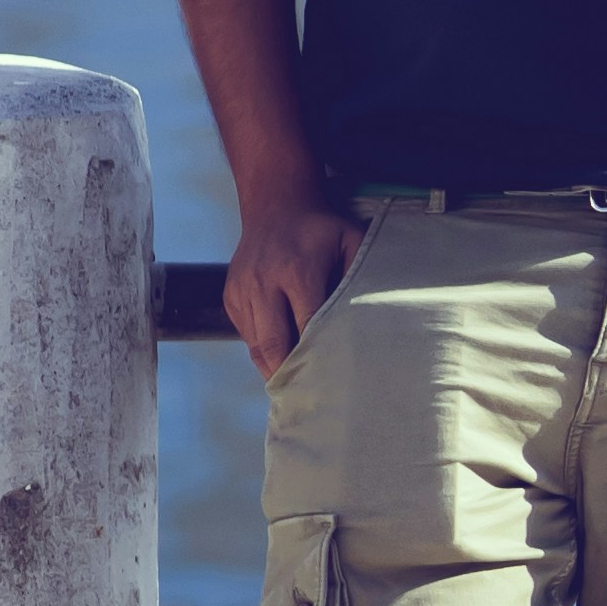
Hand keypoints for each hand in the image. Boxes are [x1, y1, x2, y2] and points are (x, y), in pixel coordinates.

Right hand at [229, 192, 362, 381]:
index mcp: (297, 270)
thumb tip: (375, 315)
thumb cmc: (322, 228)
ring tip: (296, 390)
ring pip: (257, 345)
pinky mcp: (231, 296)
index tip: (332, 382)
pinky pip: (247, 334)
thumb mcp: (351, 240)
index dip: (318, 356)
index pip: (307, 326)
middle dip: (291, 374)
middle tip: (309, 402)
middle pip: (275, 344)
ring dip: (274, 368)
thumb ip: (361, 275)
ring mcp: (242, 290)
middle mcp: (264, 282)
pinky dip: (263, 350)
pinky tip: (281, 361)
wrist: (275, 203)